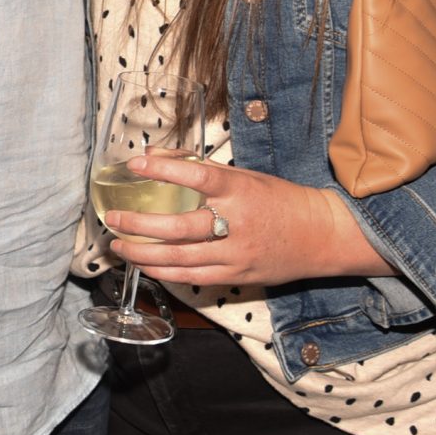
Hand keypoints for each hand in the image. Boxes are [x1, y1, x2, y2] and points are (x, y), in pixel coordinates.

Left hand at [105, 154, 393, 289]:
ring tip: (119, 246)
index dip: (164, 170)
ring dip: (144, 254)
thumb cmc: (278, 200)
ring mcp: (236, 253)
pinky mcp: (238, 276)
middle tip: (114, 219)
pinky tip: (147, 266)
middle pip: (180, 228)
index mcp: (240, 189)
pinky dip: (166, 272)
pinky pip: (194, 277)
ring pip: (181, 259)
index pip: (197, 175)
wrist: (321, 235)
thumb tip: (155, 157)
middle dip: (139, 225)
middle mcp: (236, 222)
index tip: (135, 164)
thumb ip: (201, 169)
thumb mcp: (245, 176)